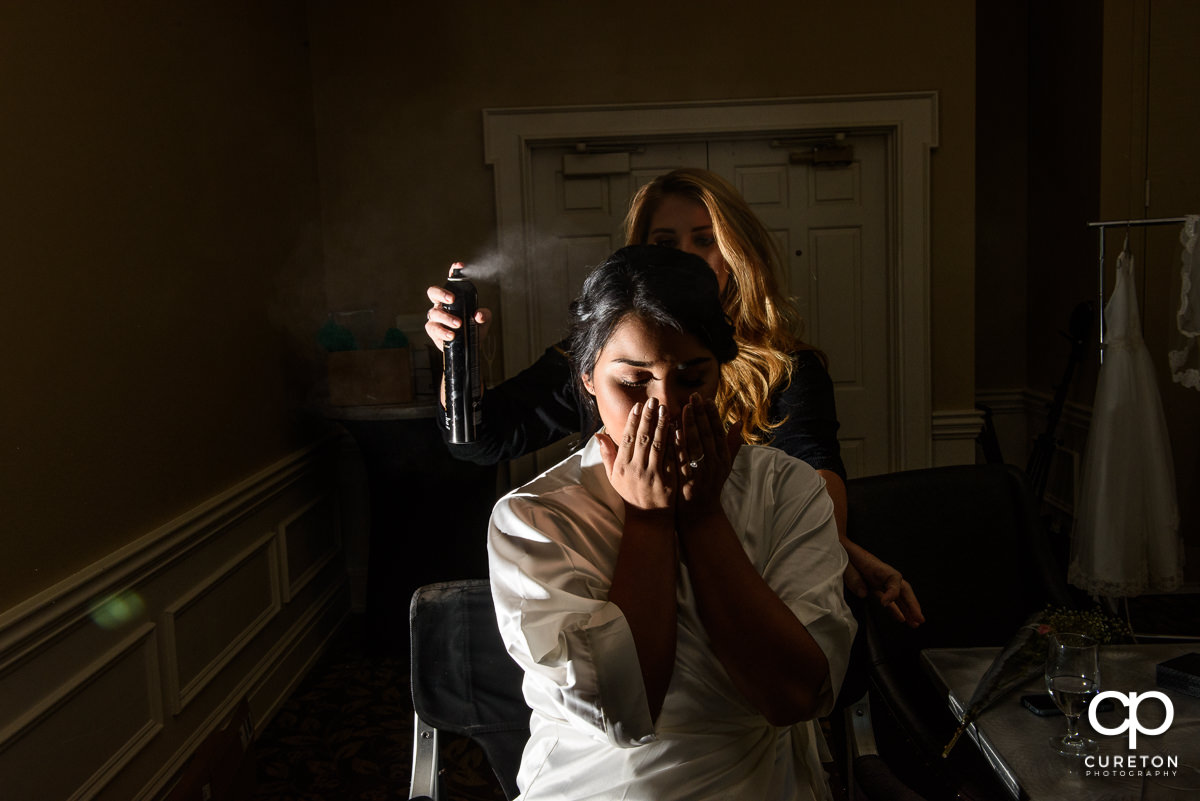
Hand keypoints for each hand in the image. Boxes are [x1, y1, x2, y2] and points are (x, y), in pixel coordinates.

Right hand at [424, 284, 491, 352]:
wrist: (472, 343)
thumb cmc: (474, 327)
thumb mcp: (483, 319)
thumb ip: (484, 315)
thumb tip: (479, 315)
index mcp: (445, 303)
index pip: (435, 293)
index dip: (440, 293)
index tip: (452, 298)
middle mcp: (438, 313)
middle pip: (434, 310)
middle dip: (445, 315)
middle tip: (458, 320)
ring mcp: (435, 325)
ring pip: (434, 323)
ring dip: (446, 323)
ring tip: (458, 326)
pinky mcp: (436, 337)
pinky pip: (435, 334)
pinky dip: (443, 334)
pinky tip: (451, 336)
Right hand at [596, 396, 675, 513]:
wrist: (648, 518)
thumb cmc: (630, 494)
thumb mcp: (613, 477)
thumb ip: (607, 454)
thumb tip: (599, 434)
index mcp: (622, 467)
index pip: (627, 438)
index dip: (633, 421)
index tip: (638, 406)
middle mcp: (635, 470)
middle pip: (643, 437)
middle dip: (648, 417)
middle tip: (654, 401)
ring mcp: (652, 475)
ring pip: (657, 444)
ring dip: (661, 424)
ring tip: (665, 409)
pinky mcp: (668, 480)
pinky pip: (671, 455)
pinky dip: (674, 440)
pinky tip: (677, 427)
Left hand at [676, 394, 742, 525]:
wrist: (700, 514)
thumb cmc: (710, 486)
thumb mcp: (725, 465)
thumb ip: (732, 444)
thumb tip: (740, 422)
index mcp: (723, 459)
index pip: (719, 432)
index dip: (713, 415)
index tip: (707, 399)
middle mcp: (715, 464)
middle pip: (708, 434)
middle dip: (701, 414)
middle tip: (694, 396)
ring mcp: (701, 472)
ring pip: (696, 444)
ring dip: (690, 424)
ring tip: (684, 407)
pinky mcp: (687, 479)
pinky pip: (682, 457)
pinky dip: (678, 443)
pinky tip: (672, 429)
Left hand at [842, 540, 924, 626]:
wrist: (842, 546)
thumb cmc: (845, 553)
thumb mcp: (846, 563)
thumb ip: (854, 577)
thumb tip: (864, 593)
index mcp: (877, 566)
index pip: (894, 579)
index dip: (892, 592)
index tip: (884, 603)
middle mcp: (883, 574)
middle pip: (903, 588)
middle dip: (912, 604)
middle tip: (919, 618)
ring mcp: (880, 580)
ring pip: (899, 596)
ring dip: (908, 609)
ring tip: (915, 624)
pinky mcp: (875, 586)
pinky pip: (888, 599)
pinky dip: (896, 608)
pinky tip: (901, 618)